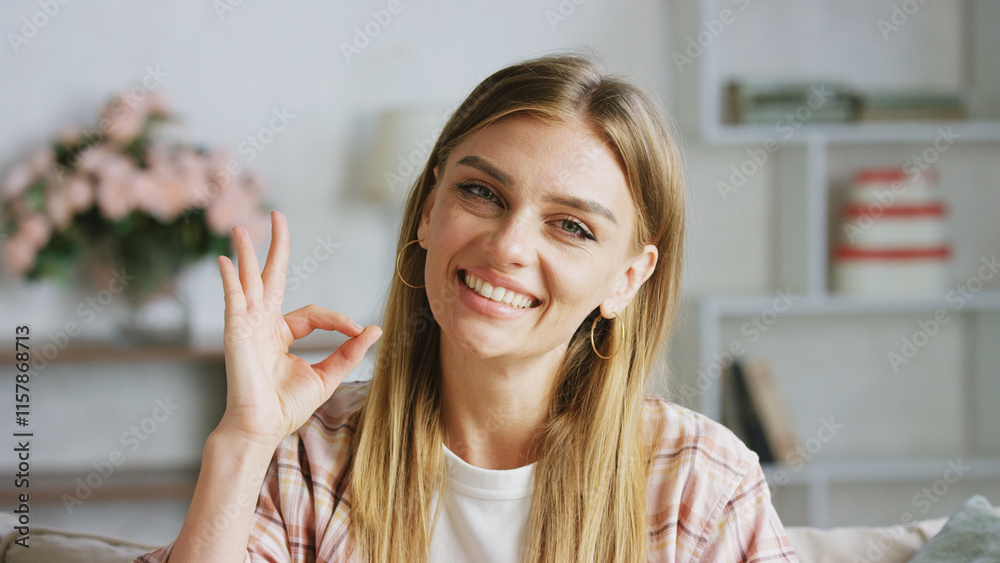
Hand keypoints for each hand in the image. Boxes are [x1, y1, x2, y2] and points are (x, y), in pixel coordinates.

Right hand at [213, 211, 381, 447]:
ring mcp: (248, 326)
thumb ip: (348, 352)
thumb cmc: (287, 407)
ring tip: (243, 228)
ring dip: (247, 254)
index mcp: (282, 334)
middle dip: (276, 248)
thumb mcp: (326, 376)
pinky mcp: (236, 334)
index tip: (357, 330)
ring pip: (249, 282)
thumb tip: (374, 329)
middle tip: (278, 216)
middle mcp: (263, 325)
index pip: (313, 313)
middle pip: (271, 278)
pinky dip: (230, 280)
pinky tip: (226, 261)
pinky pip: (233, 301)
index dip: (338, 319)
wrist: (262, 428)